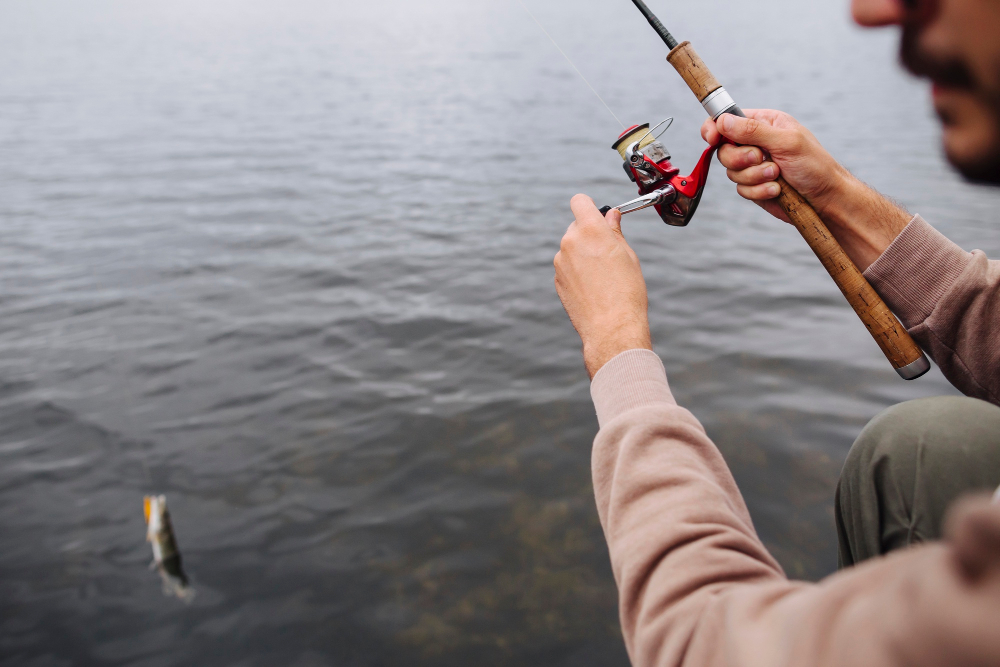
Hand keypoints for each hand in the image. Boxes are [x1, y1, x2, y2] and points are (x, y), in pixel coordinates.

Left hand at [554, 195, 651, 378]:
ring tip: (603, 275)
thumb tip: (610, 216)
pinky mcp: (557, 280)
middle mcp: (570, 242)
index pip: (579, 201)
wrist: (612, 327)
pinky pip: (567, 267)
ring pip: (571, 248)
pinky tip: (593, 287)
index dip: (589, 205)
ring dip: (583, 254)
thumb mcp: (627, 254)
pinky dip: (577, 271)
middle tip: (608, 251)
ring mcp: (560, 262)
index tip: (597, 214)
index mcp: (589, 230)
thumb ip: (614, 231)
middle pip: (576, 226)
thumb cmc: (625, 291)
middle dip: (589, 233)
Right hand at [701, 109, 850, 222]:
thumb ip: (753, 131)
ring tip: (777, 175)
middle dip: (741, 158)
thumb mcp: (786, 142)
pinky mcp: (753, 187)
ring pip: (731, 172)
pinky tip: (777, 190)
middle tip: (761, 158)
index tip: (712, 138)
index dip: (715, 128)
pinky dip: (759, 191)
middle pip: (724, 149)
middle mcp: (756, 143)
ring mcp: (753, 167)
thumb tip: (723, 121)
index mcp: (764, 124)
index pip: (728, 120)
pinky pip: (741, 189)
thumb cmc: (814, 165)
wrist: (825, 199)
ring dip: (755, 176)